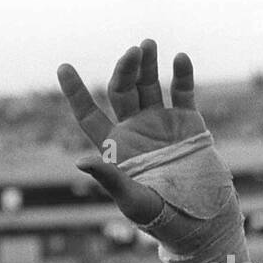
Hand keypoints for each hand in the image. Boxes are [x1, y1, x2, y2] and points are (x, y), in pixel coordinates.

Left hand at [57, 40, 203, 225]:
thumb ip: (109, 179)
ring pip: (149, 85)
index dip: (75, 91)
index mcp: (114, 147)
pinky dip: (182, 74)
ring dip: (147, 64)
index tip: (62, 66)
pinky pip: (183, 92)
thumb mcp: (131, 200)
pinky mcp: (187, 123)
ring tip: (147, 44)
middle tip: (134, 51)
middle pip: (122, 90)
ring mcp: (160, 124)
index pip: (88, 114)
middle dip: (125, 69)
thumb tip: (80, 162)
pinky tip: (179, 58)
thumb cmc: (160, 216)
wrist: (200, 218)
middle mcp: (134, 131)